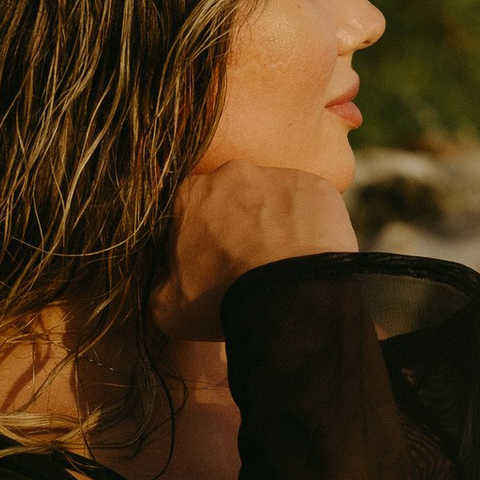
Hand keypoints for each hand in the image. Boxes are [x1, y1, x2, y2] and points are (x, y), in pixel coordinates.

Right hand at [162, 163, 356, 338]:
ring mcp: (278, 176)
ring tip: (284, 264)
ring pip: (273, 199)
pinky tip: (309, 257)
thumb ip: (162, 285)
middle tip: (249, 264)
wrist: (289, 297)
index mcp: (189, 194)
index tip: (208, 263)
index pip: (187, 210)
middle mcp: (232, 173)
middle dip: (238, 225)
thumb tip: (168, 282)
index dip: (197, 237)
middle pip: (232, 198)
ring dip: (274, 223)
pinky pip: (309, 205)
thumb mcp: (168, 306)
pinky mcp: (317, 187)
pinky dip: (308, 226)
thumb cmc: (222, 300)